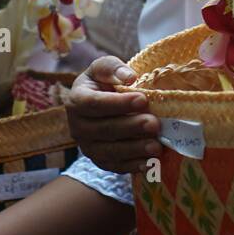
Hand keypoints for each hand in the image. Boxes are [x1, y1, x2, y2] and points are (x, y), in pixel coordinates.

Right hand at [64, 56, 159, 173]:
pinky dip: (134, 165)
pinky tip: (151, 161)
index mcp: (76, 100)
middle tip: (155, 124)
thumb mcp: (104, 69)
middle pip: (104, 130)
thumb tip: (130, 77)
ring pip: (109, 151)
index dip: (118, 103)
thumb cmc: (104, 83)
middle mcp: (77, 126)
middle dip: (131, 127)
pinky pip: (115, 166)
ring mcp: (87, 147)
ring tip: (156, 146)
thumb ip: (113, 68)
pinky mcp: (100, 161)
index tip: (143, 99)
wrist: (101, 106)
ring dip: (134, 150)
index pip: (93, 103)